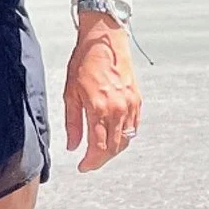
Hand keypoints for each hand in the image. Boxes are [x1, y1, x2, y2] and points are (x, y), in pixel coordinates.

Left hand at [63, 17, 140, 172]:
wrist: (105, 41)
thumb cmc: (84, 63)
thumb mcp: (70, 93)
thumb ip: (73, 123)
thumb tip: (72, 147)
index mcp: (99, 108)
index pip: (97, 148)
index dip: (90, 162)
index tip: (82, 167)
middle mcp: (118, 110)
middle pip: (113, 148)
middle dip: (101, 160)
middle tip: (89, 163)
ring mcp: (130, 105)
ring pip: (125, 140)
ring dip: (112, 151)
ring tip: (99, 152)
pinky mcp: (137, 100)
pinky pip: (133, 127)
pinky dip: (124, 137)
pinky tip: (113, 138)